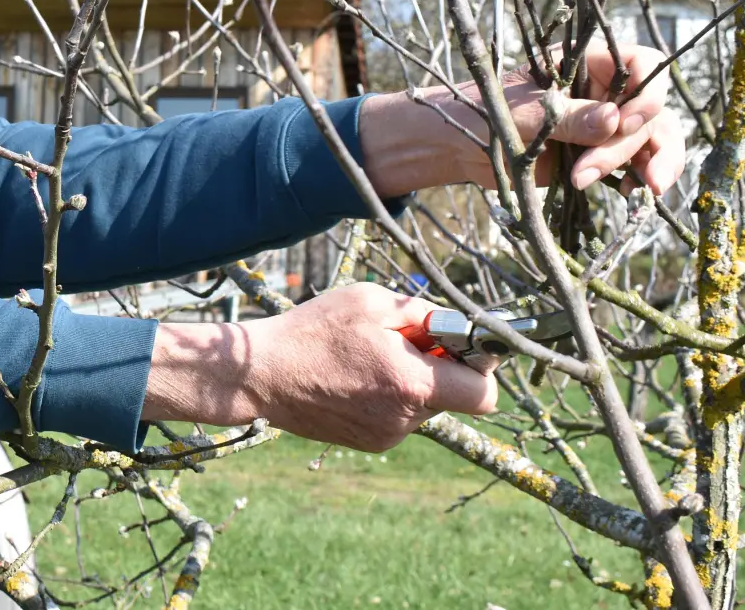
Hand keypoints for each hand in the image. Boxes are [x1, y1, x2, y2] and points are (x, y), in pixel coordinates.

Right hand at [142, 283, 497, 452]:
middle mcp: (405, 418)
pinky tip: (354, 377)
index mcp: (411, 384)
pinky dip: (389, 396)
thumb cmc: (313, 331)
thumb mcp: (370, 301)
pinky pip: (399, 416)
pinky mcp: (369, 442)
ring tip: (368, 358)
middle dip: (440, 368)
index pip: (485, 394)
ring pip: (425, 405)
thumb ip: (422, 313)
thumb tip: (455, 327)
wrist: (260, 375)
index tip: (460, 346)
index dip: (481, 367)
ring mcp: (386, 435)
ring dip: (411, 381)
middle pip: (454, 397)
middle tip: (403, 342)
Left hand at [359, 43, 685, 196]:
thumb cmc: (486, 113)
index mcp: (587, 62)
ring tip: (641, 190)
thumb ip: (569, 118)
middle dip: (626, 143)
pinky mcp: (600, 152)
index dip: (646, 92)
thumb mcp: (525, 115)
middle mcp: (604, 89)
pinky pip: (636, 162)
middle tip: (589, 169)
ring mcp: (606, 122)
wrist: (462, 147)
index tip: (626, 121)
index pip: (642, 64)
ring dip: (649, 163)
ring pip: (652, 137)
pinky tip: (632, 194)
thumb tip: (615, 119)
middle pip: (648, 109)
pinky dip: (640, 177)